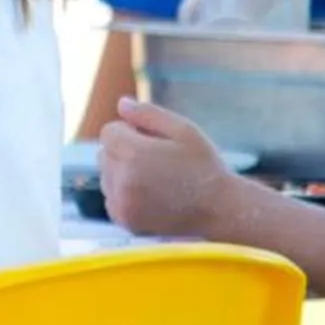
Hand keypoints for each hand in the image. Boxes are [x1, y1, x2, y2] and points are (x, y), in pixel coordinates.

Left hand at [99, 98, 243, 239]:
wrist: (219, 210)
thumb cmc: (203, 165)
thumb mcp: (183, 129)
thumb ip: (148, 114)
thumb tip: (121, 103)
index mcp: (134, 153)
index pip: (109, 132)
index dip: (130, 131)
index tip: (153, 140)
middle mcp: (122, 180)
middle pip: (104, 154)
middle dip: (123, 151)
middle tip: (156, 160)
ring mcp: (122, 203)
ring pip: (106, 178)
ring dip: (121, 174)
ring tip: (155, 179)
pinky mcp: (126, 221)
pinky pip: (111, 200)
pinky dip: (123, 196)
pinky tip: (150, 196)